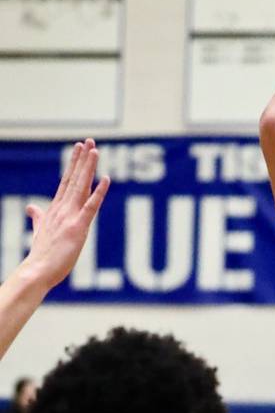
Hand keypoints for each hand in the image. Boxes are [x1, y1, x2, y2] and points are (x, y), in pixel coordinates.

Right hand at [24, 140, 109, 290]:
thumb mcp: (39, 231)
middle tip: (89, 141)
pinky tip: (107, 179)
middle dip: (82, 160)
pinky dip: (99, 192)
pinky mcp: (78, 228)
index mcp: (56, 209)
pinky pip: (91, 207)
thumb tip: (30, 207)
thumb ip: (37, 217)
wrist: (37, 271)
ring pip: (81, 187)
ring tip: (95, 150)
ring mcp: (70, 217)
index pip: (66, 181)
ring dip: (88, 168)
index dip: (74, 164)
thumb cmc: (41, 255)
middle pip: (74, 179)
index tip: (79, 148)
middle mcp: (62, 209)